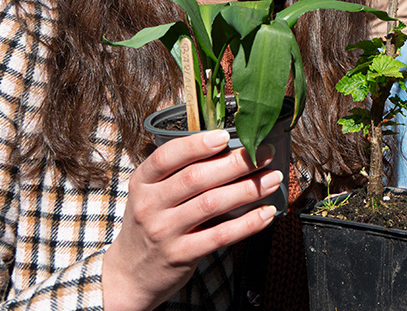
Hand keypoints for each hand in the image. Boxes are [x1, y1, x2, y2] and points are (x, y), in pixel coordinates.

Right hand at [102, 129, 280, 310]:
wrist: (130, 275)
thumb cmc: (152, 224)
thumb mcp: (153, 194)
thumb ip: (180, 174)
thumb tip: (231, 151)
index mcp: (142, 183)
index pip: (166, 157)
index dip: (196, 145)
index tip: (225, 136)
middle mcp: (149, 205)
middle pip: (196, 177)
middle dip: (236, 163)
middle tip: (265, 154)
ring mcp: (163, 232)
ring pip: (211, 204)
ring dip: (248, 189)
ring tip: (273, 179)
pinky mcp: (180, 255)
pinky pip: (220, 236)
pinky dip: (247, 223)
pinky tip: (265, 213)